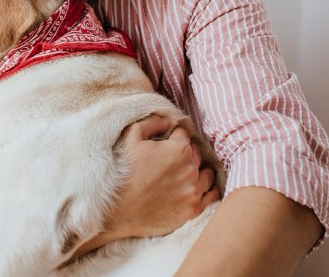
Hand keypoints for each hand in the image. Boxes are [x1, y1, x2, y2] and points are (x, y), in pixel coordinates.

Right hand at [104, 114, 219, 239]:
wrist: (116, 210)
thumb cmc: (122, 172)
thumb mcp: (130, 137)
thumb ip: (152, 122)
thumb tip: (167, 119)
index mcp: (179, 150)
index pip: (184, 136)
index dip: (173, 138)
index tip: (164, 145)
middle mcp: (191, 170)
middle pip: (196, 154)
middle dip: (185, 154)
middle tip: (170, 160)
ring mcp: (194, 191)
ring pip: (206, 174)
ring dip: (197, 171)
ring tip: (184, 174)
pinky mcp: (193, 210)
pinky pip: (212, 196)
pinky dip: (208, 189)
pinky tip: (199, 188)